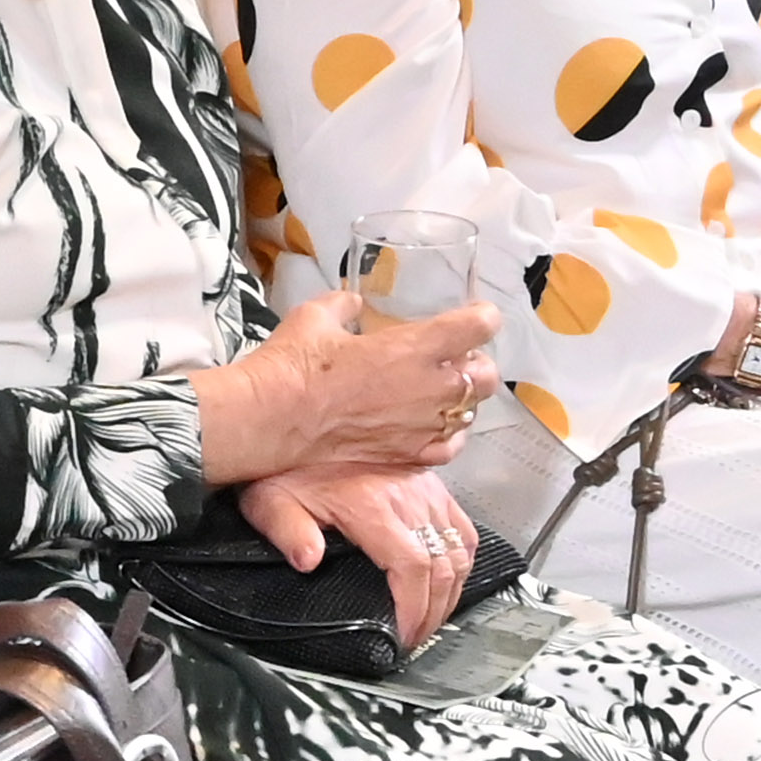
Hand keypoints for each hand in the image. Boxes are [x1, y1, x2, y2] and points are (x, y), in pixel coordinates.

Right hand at [194, 289, 492, 480]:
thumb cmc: (293, 365)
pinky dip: (446, 434)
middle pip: (488, 375)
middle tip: (454, 360)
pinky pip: (449, 446)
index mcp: (417, 346)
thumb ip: (344, 306)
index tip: (473, 317)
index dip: (481, 317)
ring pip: (471, 412)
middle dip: (476, 364)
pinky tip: (430, 427)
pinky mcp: (409, 455)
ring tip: (437, 394)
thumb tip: (353, 305)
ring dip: (460, 400)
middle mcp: (431, 388)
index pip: (480, 326)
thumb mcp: (316, 316)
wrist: (272, 419)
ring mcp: (423, 426)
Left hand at [241, 465, 480, 654]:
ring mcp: (423, 487)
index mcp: (371, 503)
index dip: (414, 607)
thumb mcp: (269, 498)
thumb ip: (286, 531)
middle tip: (416, 638)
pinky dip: (462, 556)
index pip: (412, 565)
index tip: (404, 634)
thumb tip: (307, 560)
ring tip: (432, 617)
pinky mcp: (428, 481)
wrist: (301, 421)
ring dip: (451, 589)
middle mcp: (406, 494)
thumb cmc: (285, 464)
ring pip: (459, 547)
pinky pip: (461, 524)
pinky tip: (449, 577)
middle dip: (434, 611)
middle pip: (442, 564)